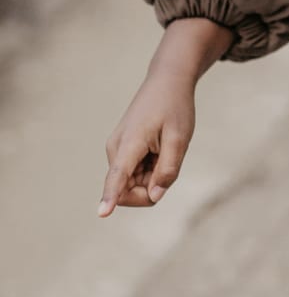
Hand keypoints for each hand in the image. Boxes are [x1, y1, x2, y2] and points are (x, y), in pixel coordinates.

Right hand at [99, 67, 196, 215]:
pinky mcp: (121, 152)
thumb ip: (168, 169)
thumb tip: (154, 196)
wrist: (166, 82)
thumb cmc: (175, 108)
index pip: (118, 176)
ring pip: (133, 184)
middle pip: (129, 191)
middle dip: (152, 187)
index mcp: (129, 144)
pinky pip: (134, 175)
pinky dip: (150, 170)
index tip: (102, 214)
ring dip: (153, 177)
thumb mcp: (180, 138)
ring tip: (163, 149)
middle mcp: (116, 150)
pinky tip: (158, 149)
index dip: (110, 197)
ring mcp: (117, 151)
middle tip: (169, 161)